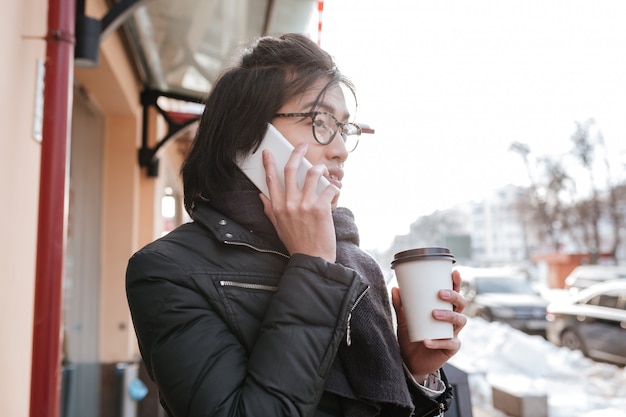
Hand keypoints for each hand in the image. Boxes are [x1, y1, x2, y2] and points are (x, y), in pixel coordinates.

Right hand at [259, 143, 339, 262]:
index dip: (269, 163)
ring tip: (323, 170)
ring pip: (313, 174)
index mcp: (278, 207)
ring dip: (320, 169)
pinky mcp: (321, 208)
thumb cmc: (297, 244)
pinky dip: (334, 188)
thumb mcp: (278, 226)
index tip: (268, 152)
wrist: (312, 259)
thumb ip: (270, 210)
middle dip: (296, 153)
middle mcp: (289, 203)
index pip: (271, 179)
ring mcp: (305, 205)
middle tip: (302, 145)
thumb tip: (262, 196)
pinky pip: (329, 189)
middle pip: (291, 169)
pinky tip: (336, 192)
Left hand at [391, 269, 466, 381]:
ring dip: (449, 315)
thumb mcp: (404, 319)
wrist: (410, 361)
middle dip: (453, 297)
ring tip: (434, 314)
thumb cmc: (411, 336)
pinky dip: (437, 341)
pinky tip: (427, 341)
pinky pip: (448, 343)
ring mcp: (453, 334)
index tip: (454, 272)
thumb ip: (400, 305)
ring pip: (459, 321)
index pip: (454, 293)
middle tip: (440, 294)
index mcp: (444, 309)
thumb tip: (395, 288)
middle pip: (461, 305)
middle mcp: (452, 320)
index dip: (456, 283)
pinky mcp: (450, 348)